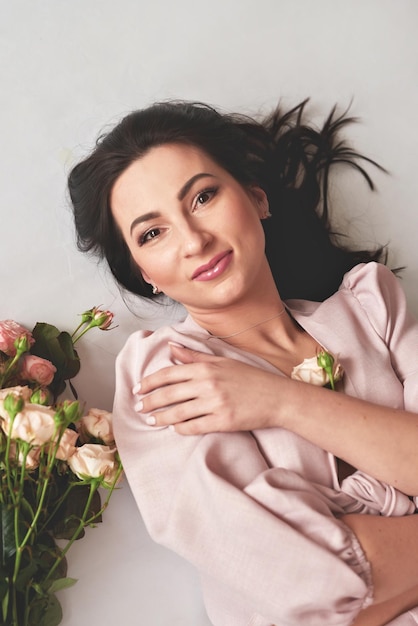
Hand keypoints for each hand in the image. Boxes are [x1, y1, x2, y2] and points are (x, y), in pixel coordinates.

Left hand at [134, 344, 282, 434]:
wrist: (277, 398)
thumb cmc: (250, 378)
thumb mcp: (222, 362)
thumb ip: (195, 356)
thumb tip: (172, 348)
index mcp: (206, 367)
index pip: (169, 374)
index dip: (149, 382)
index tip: (138, 389)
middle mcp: (208, 384)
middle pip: (168, 394)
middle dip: (149, 402)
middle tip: (139, 408)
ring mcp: (215, 404)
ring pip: (178, 413)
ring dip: (160, 418)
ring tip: (151, 421)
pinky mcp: (222, 421)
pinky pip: (194, 427)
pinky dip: (181, 429)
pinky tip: (175, 429)